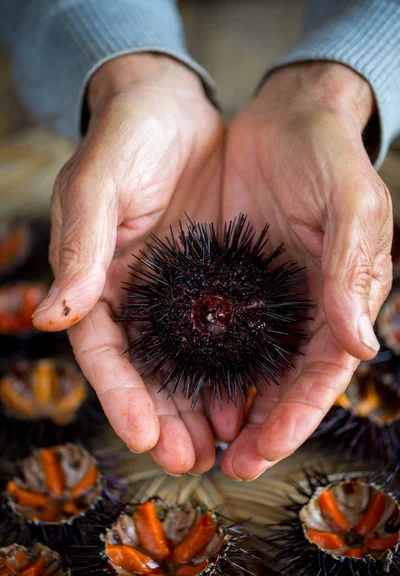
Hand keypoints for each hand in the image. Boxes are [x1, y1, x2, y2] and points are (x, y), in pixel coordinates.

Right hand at [32, 53, 225, 474]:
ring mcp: (176, 292)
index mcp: (97, 279)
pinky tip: (248, 398)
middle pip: (145, 371)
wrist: (172, 107)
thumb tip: (52, 315)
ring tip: (222, 445)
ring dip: (199, 408)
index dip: (119, 394)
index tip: (142, 435)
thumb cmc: (126, 136)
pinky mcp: (213, 281)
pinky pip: (223, 334)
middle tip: (189, 459)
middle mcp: (134, 295)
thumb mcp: (98, 184)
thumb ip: (81, 246)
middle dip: (163, 419)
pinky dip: (231, 370)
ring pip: (185, 365)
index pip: (102, 350)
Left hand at [220, 62, 392, 479]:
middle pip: (278, 382)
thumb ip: (353, 271)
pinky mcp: (222, 279)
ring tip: (190, 441)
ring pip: (240, 366)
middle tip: (219, 464)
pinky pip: (207, 329)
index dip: (296, 414)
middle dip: (254, 427)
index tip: (263, 451)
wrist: (286, 117)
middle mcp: (299, 308)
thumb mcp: (352, 204)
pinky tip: (175, 386)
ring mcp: (260, 297)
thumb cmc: (329, 155)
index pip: (320, 372)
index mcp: (338, 299)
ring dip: (219, 406)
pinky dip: (194, 362)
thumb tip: (361, 347)